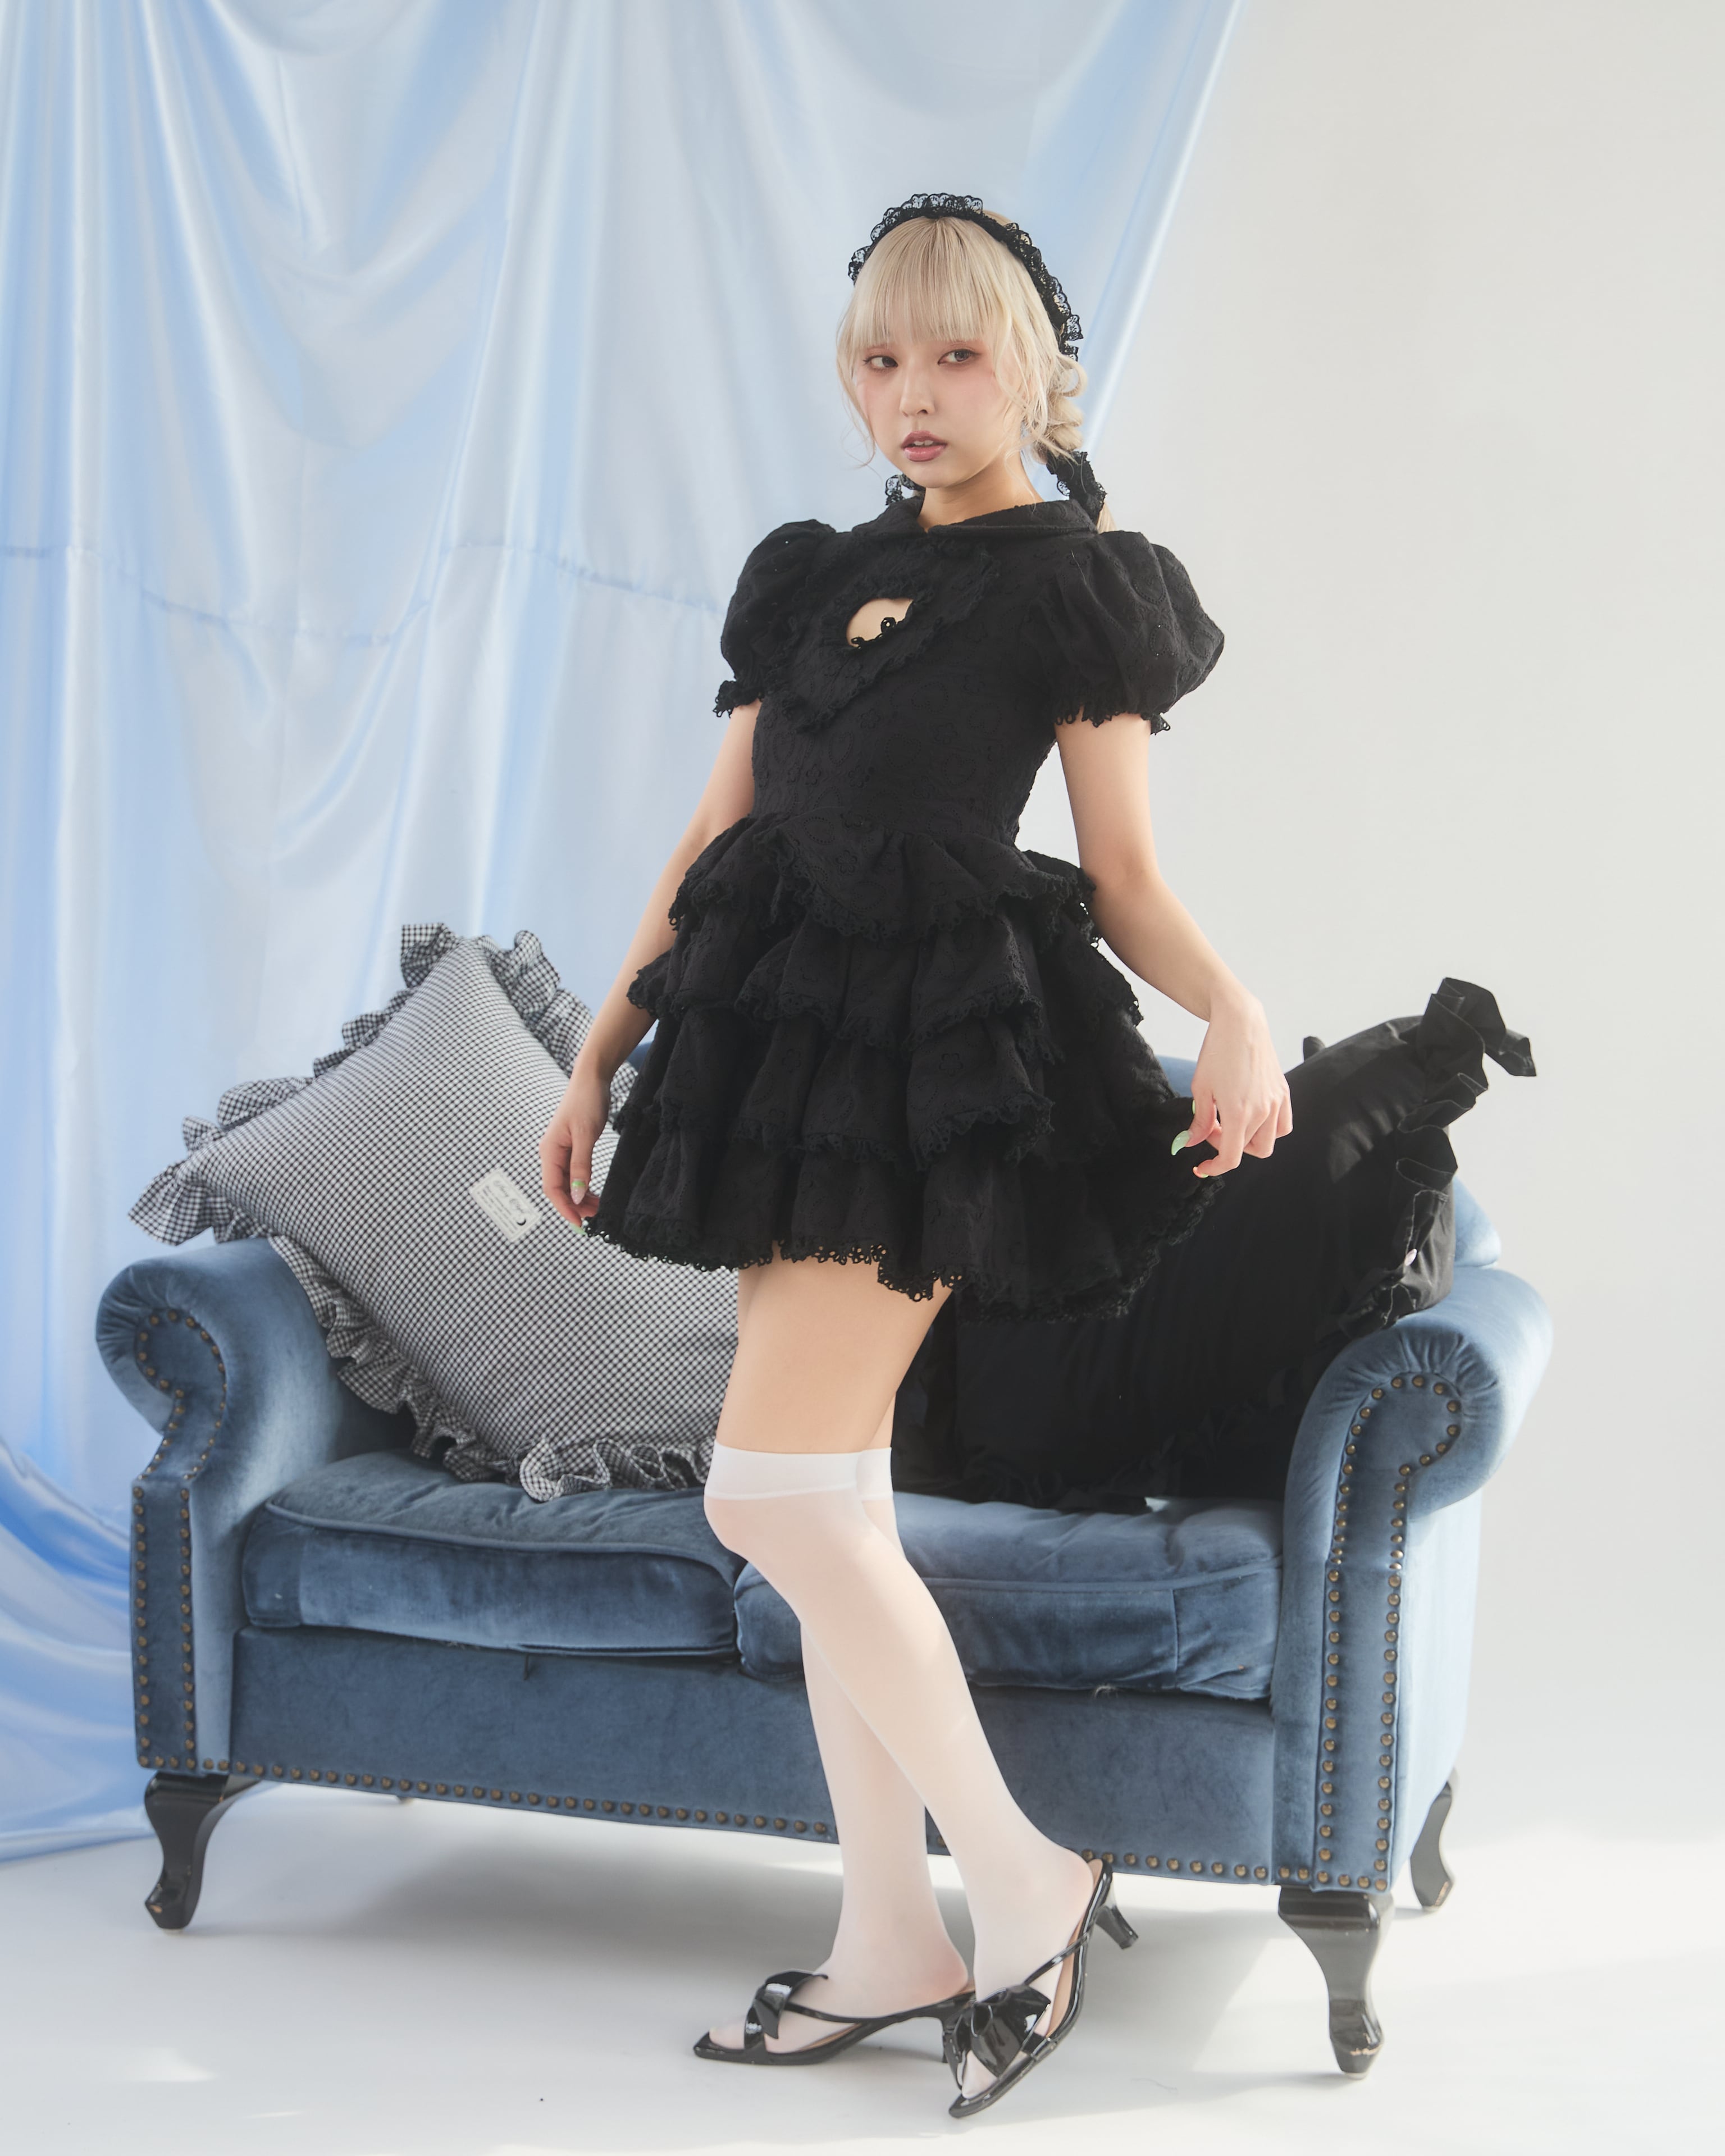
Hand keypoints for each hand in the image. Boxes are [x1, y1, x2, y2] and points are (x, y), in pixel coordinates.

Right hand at [540, 1062, 611, 1227]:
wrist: (591, 1079)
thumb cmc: (587, 1102)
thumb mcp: (585, 1135)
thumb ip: (581, 1166)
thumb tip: (578, 1196)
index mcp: (549, 1151)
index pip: (553, 1188)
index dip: (565, 1208)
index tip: (579, 1224)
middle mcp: (551, 1153)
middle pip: (559, 1189)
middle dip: (575, 1205)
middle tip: (596, 1217)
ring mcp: (560, 1151)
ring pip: (567, 1183)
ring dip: (580, 1197)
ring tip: (598, 1208)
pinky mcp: (571, 1148)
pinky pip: (573, 1173)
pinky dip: (583, 1185)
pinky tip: (593, 1193)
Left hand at [1181, 994, 1292, 1177]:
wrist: (1241, 1023)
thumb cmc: (1217, 1052)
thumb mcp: (1200, 1088)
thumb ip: (1199, 1120)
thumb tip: (1192, 1142)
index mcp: (1239, 1114)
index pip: (1231, 1158)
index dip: (1214, 1168)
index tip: (1201, 1166)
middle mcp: (1263, 1112)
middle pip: (1248, 1151)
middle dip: (1226, 1146)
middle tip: (1211, 1128)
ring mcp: (1276, 1103)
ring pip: (1268, 1142)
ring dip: (1248, 1142)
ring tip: (1231, 1122)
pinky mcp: (1284, 1092)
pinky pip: (1283, 1125)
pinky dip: (1269, 1130)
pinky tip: (1252, 1116)